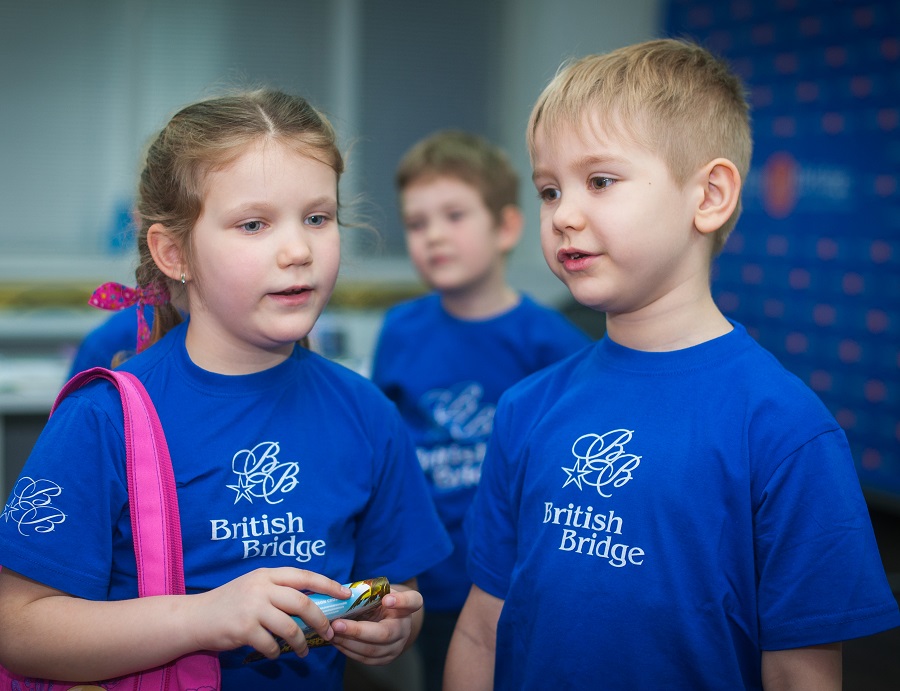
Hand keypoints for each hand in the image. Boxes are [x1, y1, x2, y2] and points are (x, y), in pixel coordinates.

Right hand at [185, 568, 349, 659]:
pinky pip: (271, 645)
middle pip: (302, 603)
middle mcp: (261, 587)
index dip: (328, 584)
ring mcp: (252, 608)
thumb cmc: (230, 602)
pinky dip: (276, 652)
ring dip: (301, 643)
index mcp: (268, 574)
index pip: (304, 576)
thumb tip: (314, 602)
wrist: (196, 617)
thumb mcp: (255, 586)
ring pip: (290, 627)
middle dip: (321, 620)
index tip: (346, 594)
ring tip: (304, 650)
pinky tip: (275, 653)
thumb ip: (279, 590)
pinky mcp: (244, 629)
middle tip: (330, 632)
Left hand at [328, 584, 422, 664]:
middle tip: (337, 624)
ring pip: (372, 650)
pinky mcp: (386, 659)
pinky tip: (337, 642)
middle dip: (357, 630)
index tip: (386, 599)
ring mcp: (397, 646)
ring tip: (331, 633)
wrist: (389, 621)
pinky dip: (349, 651)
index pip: (412, 602)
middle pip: (384, 633)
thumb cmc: (381, 602)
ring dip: (348, 642)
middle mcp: (405, 628)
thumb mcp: (379, 592)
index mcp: (407, 606)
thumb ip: (368, 592)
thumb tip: (341, 593)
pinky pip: (366, 659)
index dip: (401, 601)